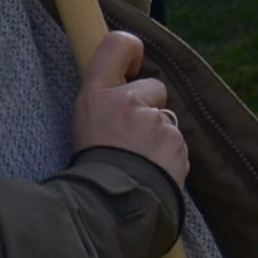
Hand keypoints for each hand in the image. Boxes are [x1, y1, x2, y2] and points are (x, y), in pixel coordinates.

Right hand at [72, 27, 187, 185]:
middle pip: (153, 88)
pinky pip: (175, 142)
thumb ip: (104, 95)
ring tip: (136, 161)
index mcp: (98, 95)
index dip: (129, 50)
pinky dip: (166, 155)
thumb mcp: (82, 125)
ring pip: (164, 120)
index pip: (117, 44)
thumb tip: (124, 72)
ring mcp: (155, 122)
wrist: (108, 213)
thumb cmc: (90, 168)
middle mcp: (128, 102)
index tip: (131, 65)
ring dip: (156, 136)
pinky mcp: (175, 143)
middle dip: (147, 107)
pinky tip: (149, 170)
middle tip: (127, 138)